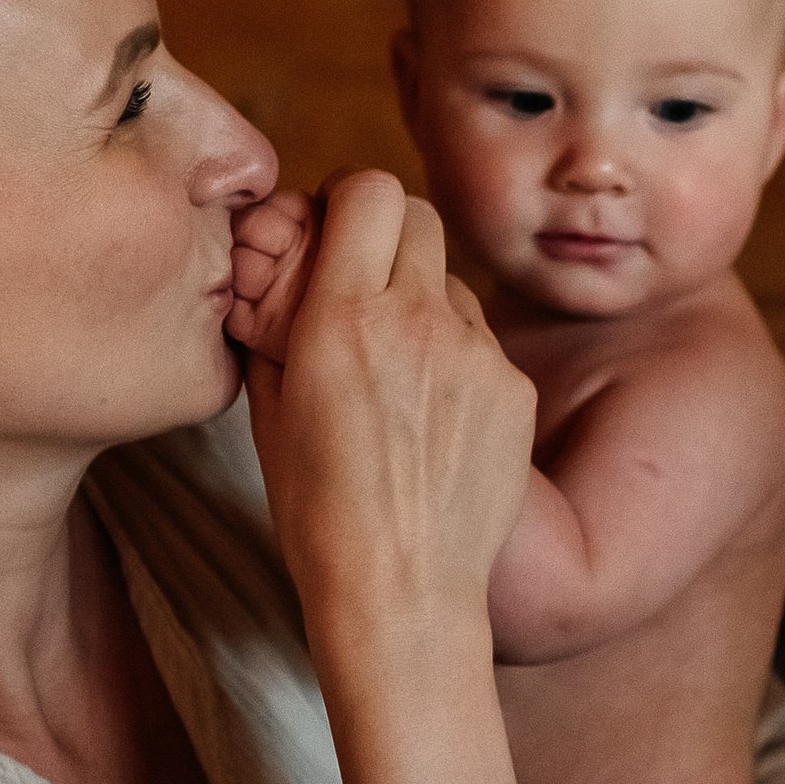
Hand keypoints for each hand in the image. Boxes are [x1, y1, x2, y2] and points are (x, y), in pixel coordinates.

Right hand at [242, 170, 537, 783]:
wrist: (402, 595)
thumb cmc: (319, 515)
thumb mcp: (269, 410)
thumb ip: (279, 327)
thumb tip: (283, 279)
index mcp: (339, 318)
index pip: (365, 189)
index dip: (346, 202)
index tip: (332, 234)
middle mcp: (414, 320)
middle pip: (416, 212)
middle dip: (386, 234)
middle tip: (364, 282)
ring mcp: (475, 353)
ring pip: (451, 278)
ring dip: (422, 298)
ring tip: (398, 370)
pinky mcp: (515, 387)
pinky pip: (483, 339)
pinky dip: (457, 356)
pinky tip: (435, 417)